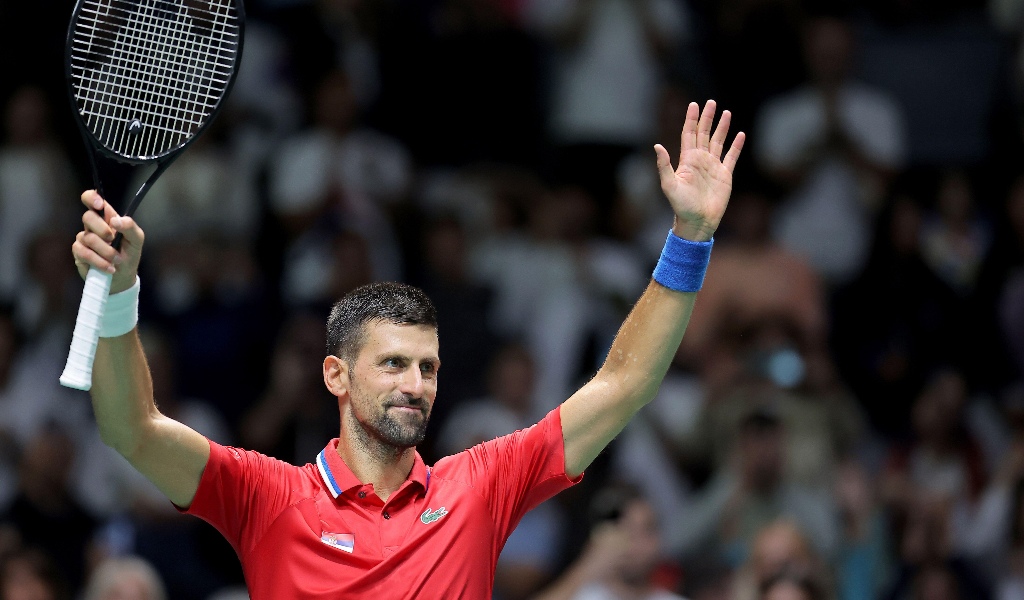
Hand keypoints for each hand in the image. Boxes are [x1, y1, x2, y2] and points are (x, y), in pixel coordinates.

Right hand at [72, 190, 144, 293]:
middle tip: (113, 240)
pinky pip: (84, 253)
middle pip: (87, 217)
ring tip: (117, 260)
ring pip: (88, 237)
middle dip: (102, 229)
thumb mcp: (137, 240)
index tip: (99, 205)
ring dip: (106, 251)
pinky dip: (99, 261)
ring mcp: (84, 239)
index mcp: (106, 218)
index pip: (92, 199)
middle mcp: (93, 226)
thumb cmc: (129, 254)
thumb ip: (130, 227)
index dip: (92, 197)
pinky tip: (109, 268)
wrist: (123, 276)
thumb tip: (115, 221)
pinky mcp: (79, 253)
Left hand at [655, 100, 744, 241]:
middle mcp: (700, 160)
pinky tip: (740, 134)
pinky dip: (736, 146)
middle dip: (707, 118)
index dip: (691, 119)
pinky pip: (732, 157)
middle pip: (704, 133)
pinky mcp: (725, 175)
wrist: (698, 222)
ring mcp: (713, 167)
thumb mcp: (669, 185)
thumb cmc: (681, 206)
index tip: (694, 104)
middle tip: (711, 102)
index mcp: (687, 160)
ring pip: (718, 142)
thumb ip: (664, 166)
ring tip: (726, 113)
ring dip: (722, 127)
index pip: (689, 134)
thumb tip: (657, 146)